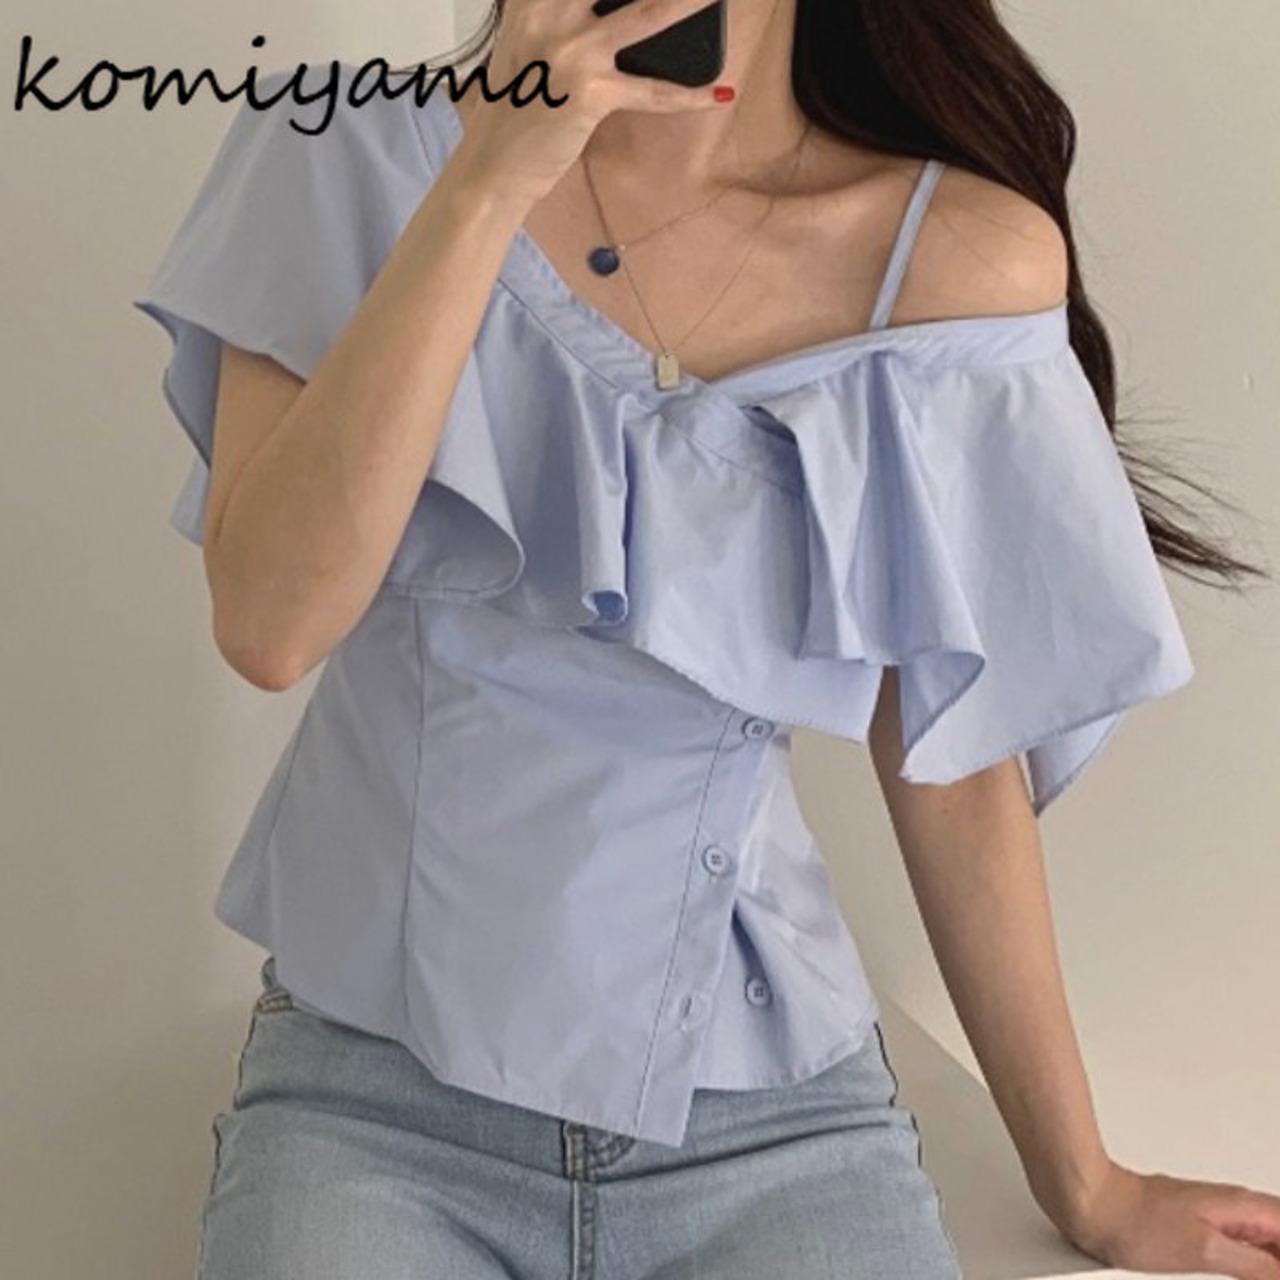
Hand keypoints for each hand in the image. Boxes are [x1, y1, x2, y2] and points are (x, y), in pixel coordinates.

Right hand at [449, 0, 731, 205]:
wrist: (492, 166)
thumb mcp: (523, 44)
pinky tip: (721, 93)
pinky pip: (653, 92)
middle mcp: (550, 13)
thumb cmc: (512, 107)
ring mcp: (573, 52)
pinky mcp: (591, 94)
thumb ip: (556, 15)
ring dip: (690, 2)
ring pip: (648, 14)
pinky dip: (690, 96)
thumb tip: (605, 10)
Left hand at [1059, 1159, 1279, 1278]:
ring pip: (1264, 1244)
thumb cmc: (1136, 1221)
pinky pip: (1241, 1248)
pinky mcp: (1197, 1227)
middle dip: (1278, 1260)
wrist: (1092, 1205)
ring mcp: (1215, 1216)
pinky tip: (1245, 1276)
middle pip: (1279, 1235)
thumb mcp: (1206, 1251)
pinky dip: (1251, 1268)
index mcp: (1243, 1206)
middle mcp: (1233, 1207)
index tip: (1273, 1273)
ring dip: (1268, 1264)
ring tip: (1256, 1275)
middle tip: (1263, 1276)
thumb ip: (1257, 1265)